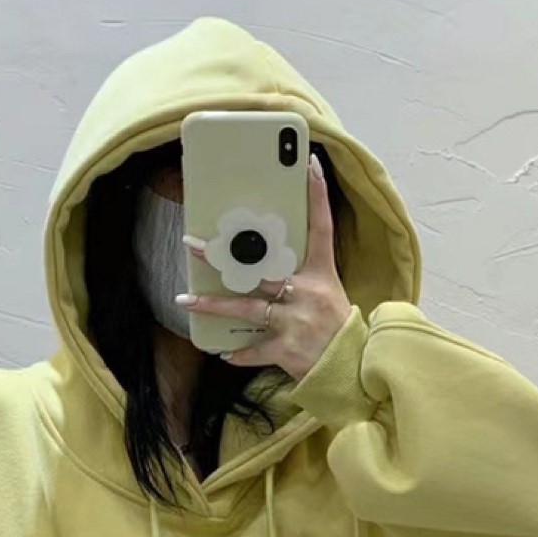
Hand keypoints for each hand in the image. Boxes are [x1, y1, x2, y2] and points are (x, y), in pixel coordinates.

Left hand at [176, 153, 353, 380]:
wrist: (351, 370)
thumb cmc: (338, 329)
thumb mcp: (329, 294)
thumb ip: (303, 276)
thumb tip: (269, 264)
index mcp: (322, 274)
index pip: (322, 227)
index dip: (317, 196)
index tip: (310, 165)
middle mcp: (306, 293)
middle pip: (260, 268)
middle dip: (224, 257)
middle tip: (193, 244)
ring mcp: (295, 321)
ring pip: (245, 308)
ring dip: (213, 305)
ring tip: (186, 299)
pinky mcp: (287, 349)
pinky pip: (254, 348)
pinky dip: (239, 352)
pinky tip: (225, 352)